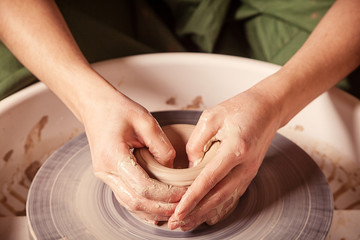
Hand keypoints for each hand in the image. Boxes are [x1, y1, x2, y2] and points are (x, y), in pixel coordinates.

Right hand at [82, 89, 185, 223]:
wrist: (95, 106)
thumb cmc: (118, 110)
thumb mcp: (146, 121)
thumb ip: (161, 147)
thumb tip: (173, 171)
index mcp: (113, 156)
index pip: (143, 187)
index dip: (167, 194)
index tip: (186, 192)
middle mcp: (105, 171)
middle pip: (136, 202)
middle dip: (162, 208)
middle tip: (184, 206)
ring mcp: (105, 176)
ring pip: (130, 204)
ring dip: (153, 211)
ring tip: (174, 210)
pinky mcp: (109, 176)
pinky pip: (126, 198)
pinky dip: (143, 207)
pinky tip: (157, 210)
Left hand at [168, 87, 280, 229]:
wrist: (268, 108)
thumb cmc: (241, 108)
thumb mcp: (212, 117)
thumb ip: (197, 142)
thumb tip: (190, 167)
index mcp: (235, 149)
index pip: (209, 180)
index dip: (192, 198)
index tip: (177, 212)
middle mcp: (245, 166)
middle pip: (217, 197)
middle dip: (195, 213)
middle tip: (175, 224)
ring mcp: (249, 172)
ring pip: (224, 200)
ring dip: (204, 214)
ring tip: (186, 224)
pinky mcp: (248, 174)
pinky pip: (231, 195)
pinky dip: (216, 207)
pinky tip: (205, 215)